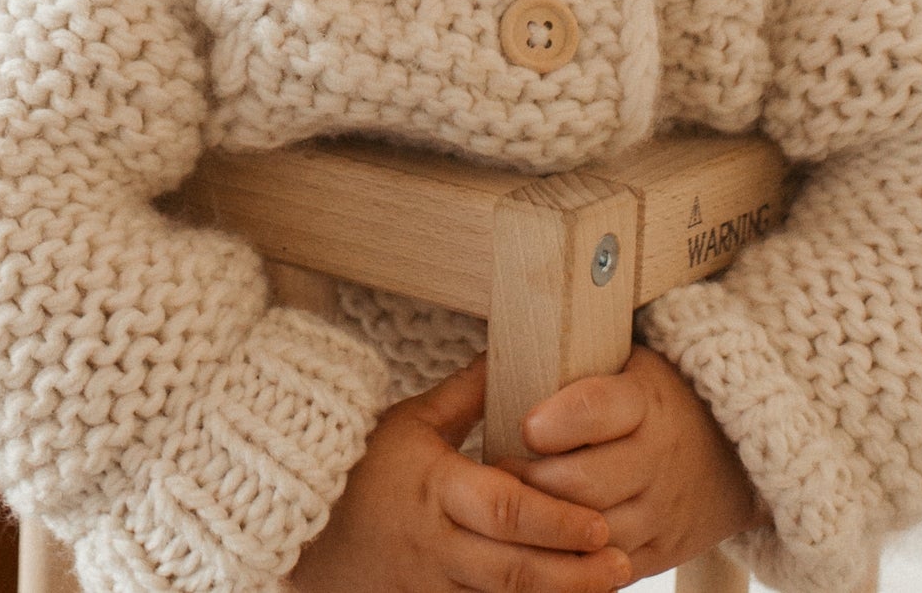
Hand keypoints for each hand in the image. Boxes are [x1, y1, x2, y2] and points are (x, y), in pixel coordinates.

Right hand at [290, 355, 633, 592]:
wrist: (300, 524)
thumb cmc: (361, 465)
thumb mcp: (412, 419)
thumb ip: (467, 393)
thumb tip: (508, 352)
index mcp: (436, 488)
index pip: (503, 509)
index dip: (554, 520)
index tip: (599, 523)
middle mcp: (435, 545)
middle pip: (512, 568)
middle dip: (573, 571)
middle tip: (622, 561)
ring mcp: (427, 587)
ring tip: (606, 587)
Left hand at [498, 345, 768, 581]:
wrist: (732, 453)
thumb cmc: (655, 399)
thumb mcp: (630, 365)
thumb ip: (580, 365)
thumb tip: (504, 356)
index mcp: (646, 401)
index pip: (595, 408)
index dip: (555, 421)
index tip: (526, 426)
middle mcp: (658, 458)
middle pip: (582, 482)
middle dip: (531, 480)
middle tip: (499, 470)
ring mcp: (662, 510)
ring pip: (591, 532)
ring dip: (546, 524)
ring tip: (515, 508)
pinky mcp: (662, 552)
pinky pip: (608, 569)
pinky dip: (573, 560)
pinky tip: (545, 542)